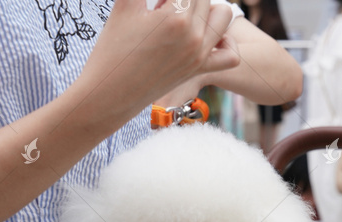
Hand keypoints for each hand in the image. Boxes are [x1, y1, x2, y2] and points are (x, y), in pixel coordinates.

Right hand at [78, 0, 239, 118]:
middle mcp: (194, 36)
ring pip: (223, 14)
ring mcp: (200, 55)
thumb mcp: (125, 5)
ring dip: (205, 8)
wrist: (110, 93)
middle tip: (160, 9)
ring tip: (180, 14)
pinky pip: (231, 55)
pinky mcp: (200, 70)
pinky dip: (225, 41)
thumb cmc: (112, 49)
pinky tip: (203, 34)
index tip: (156, 6)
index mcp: (177, 18)